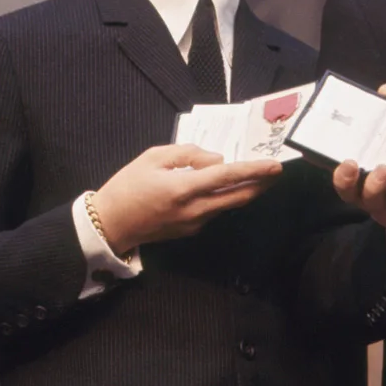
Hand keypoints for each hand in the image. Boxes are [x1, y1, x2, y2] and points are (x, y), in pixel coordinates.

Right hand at [90, 144, 283, 253]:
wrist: (110, 225)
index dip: (254, 170)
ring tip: (257, 176)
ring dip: (245, 191)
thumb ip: (188, 154)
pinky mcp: (190, 230)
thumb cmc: (127, 186)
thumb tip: (217, 161)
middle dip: (261, 184)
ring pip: (229, 205)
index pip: (228, 177)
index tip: (276, 166)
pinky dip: (225, 198)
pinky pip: (214, 211)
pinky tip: (225, 188)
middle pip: (239, 197)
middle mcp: (194, 209)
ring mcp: (194, 223)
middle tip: (276, 172)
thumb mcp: (153, 157)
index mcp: (183, 188)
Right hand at [330, 83, 385, 254]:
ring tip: (383, 170)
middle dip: (342, 176)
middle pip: (345, 188)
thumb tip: (385, 89)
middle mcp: (366, 191)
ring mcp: (383, 206)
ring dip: (374, 185)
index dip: (320, 157)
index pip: (335, 165)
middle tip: (348, 162)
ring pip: (369, 200)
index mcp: (361, 174)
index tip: (309, 146)